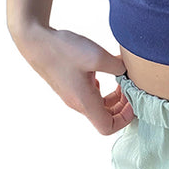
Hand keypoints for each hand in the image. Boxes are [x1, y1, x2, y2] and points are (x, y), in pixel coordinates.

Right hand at [12, 23, 134, 134]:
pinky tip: (109, 73)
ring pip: (99, 107)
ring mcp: (73, 95)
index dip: (125, 119)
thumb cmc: (63, 50)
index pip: (107, 128)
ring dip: (115, 98)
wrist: (35, 40)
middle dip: (123, 107)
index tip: (133, 100)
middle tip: (132, 89)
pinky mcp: (70, 86)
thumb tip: (127, 72)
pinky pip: (92, 96)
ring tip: (123, 80)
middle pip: (105, 118)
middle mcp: (78, 103)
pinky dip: (105, 90)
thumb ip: (117, 66)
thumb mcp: (97, 56)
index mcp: (84, 102)